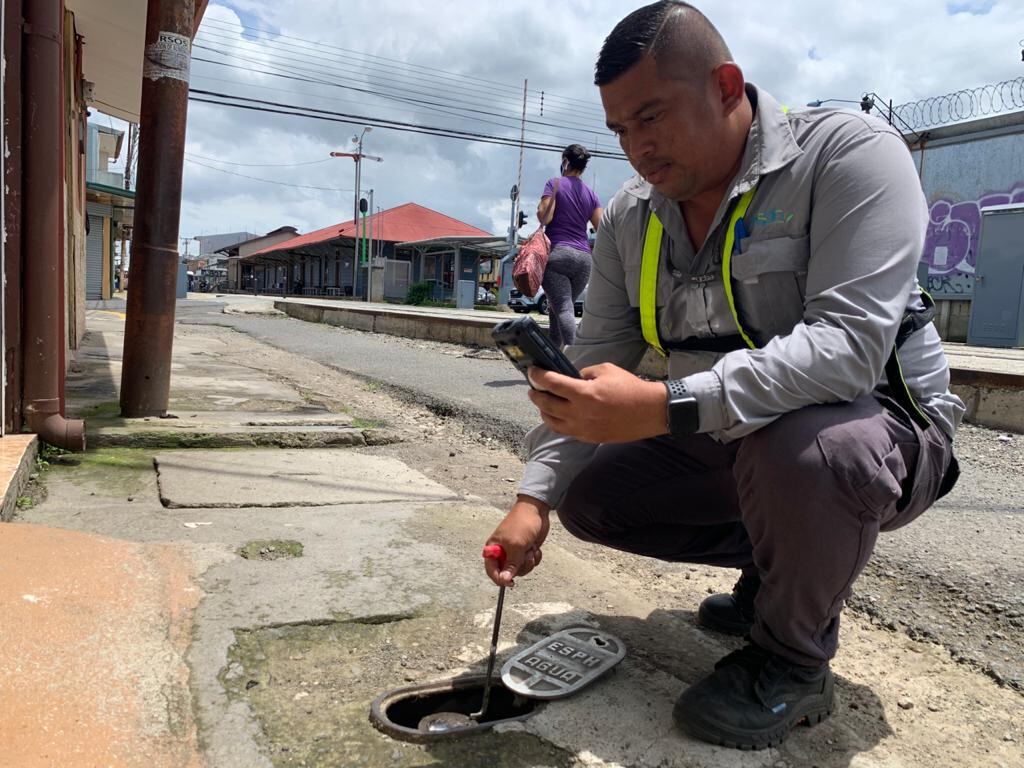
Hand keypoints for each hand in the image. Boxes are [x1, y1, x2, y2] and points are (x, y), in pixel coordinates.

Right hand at [484, 496, 550, 586]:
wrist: (536, 511)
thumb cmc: (521, 524)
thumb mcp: (515, 546)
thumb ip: (510, 564)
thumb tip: (504, 580)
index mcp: (493, 549)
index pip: (491, 570)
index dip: (499, 579)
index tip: (510, 583)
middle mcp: (503, 552)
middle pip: (508, 573)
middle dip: (519, 567)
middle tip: (524, 556)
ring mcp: (515, 552)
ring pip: (521, 569)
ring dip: (528, 562)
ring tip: (530, 549)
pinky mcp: (525, 551)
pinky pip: (530, 563)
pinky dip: (534, 558)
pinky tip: (535, 548)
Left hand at [527, 363, 668, 443]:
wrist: (649, 411)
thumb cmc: (630, 388)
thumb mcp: (606, 370)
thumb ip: (585, 374)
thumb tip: (572, 378)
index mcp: (584, 393)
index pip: (552, 383)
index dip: (538, 376)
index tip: (532, 371)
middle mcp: (579, 413)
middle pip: (546, 405)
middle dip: (536, 395)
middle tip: (533, 388)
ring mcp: (583, 428)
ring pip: (552, 422)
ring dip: (544, 412)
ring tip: (543, 404)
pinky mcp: (589, 438)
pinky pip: (566, 431)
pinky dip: (558, 422)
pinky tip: (559, 416)